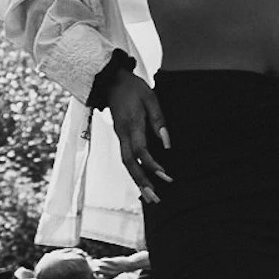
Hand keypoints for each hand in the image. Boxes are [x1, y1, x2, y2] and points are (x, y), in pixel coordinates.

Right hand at [105, 70, 171, 203]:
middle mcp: (123, 134)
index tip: (166, 176)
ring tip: (150, 196)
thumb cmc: (133, 87)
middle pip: (129, 163)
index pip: (140, 150)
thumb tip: (167, 143)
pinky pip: (126, 158)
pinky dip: (134, 172)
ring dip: (137, 181)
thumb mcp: (151, 97)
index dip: (152, 165)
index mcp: (132, 124)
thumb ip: (159, 120)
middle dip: (141, 182)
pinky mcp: (120, 136)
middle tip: (154, 198)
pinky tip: (142, 180)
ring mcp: (120, 136)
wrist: (111, 81)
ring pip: (126, 163)